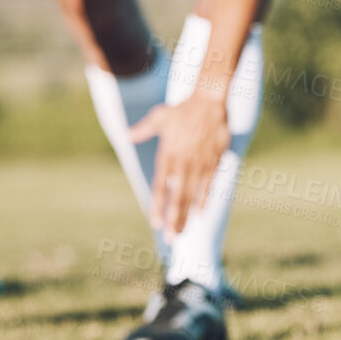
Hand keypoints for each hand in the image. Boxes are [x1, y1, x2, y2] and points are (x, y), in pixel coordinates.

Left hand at [130, 94, 229, 236]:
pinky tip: (200, 214)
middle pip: (176, 198)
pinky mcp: (214, 162)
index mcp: (168, 156)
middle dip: (173, 220)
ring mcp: (199, 165)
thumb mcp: (160, 117)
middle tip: (171, 239)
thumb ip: (144, 130)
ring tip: (183, 232)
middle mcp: (183, 164)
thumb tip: (127, 135)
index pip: (160, 188)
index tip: (155, 223)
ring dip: (187, 216)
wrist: (209, 100)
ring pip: (192, 196)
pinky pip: (209, 186)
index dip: (158, 207)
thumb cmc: (183, 109)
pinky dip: (204, 201)